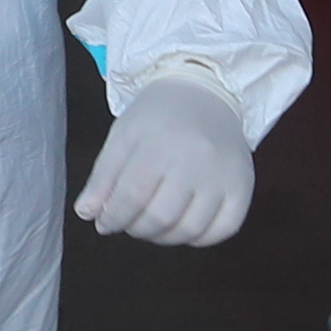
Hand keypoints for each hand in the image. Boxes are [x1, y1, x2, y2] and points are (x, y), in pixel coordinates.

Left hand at [75, 71, 256, 247]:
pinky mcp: (243, 186)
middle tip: (130, 222)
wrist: (206, 92)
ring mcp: (224, 175)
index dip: (113, 218)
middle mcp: (196, 160)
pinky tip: (184, 225)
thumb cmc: (158, 116)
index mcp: (160, 144)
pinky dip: (199, 238)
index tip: (106, 223)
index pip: (131, 197)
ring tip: (154, 223)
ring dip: (164, 237)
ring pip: (190, 230)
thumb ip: (103, 177)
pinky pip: (223, 230)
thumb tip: (87, 214)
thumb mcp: (123, 136)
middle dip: (136, 229)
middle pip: (160, 218)